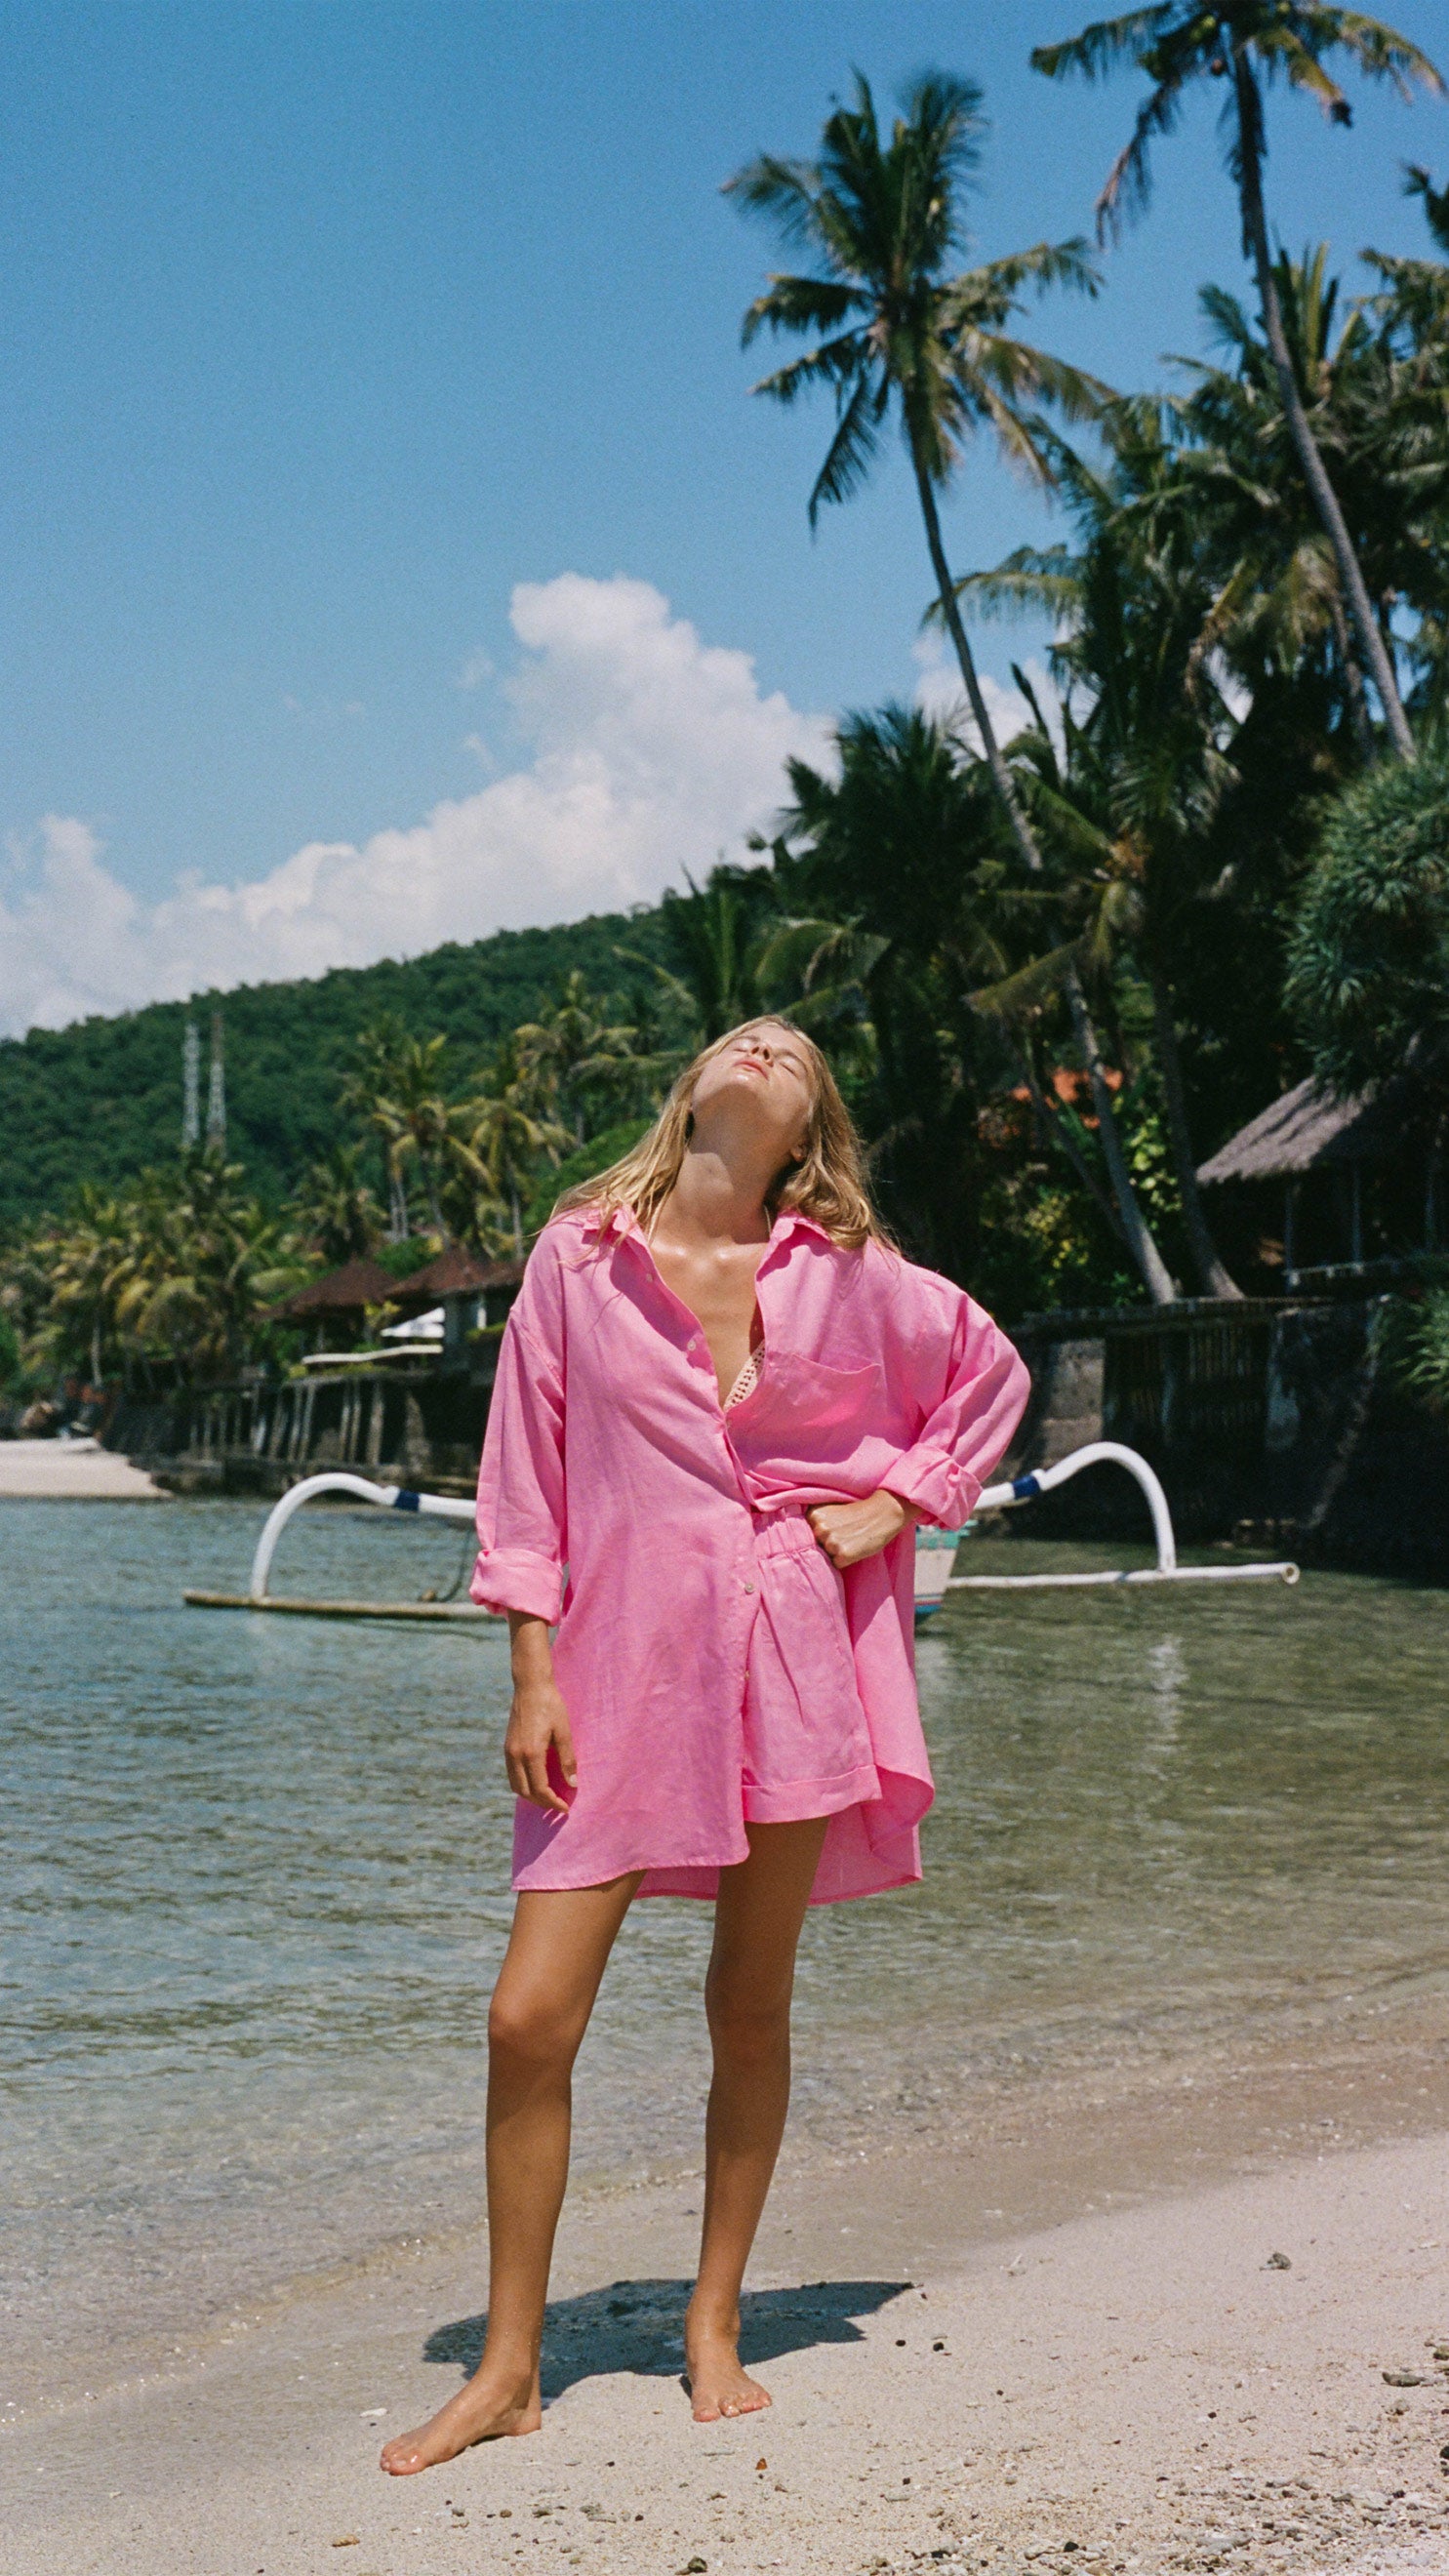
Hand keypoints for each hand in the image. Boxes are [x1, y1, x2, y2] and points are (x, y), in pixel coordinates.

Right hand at [504, 1613, 576, 1813]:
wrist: (530, 1686)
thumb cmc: (551, 1706)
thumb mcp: (564, 1732)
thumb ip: (567, 1760)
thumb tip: (572, 1784)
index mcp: (531, 1753)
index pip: (540, 1789)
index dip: (553, 1802)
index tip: (565, 1807)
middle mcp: (516, 1755)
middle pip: (526, 1792)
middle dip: (542, 1803)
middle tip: (559, 1805)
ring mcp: (508, 1752)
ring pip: (516, 1786)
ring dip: (531, 1796)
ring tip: (548, 1796)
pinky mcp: (507, 1747)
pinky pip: (512, 1775)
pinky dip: (523, 1784)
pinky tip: (537, 1781)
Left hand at [807, 1488, 917, 1570]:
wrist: (883, 1513)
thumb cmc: (858, 1512)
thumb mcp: (832, 1509)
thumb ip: (818, 1521)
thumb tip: (802, 1540)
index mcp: (814, 1515)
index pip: (807, 1534)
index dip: (821, 1534)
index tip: (834, 1528)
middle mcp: (819, 1528)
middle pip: (815, 1546)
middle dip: (827, 1544)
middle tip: (845, 1534)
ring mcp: (831, 1542)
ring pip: (826, 1556)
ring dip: (836, 1552)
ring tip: (851, 1539)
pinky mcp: (843, 1555)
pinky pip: (837, 1565)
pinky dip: (845, 1560)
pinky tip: (855, 1547)